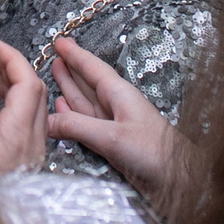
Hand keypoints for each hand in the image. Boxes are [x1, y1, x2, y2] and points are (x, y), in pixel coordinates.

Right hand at [0, 38, 48, 173]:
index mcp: (16, 138)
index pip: (28, 84)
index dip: (11, 58)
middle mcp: (30, 147)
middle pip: (34, 93)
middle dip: (9, 68)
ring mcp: (30, 157)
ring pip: (31, 110)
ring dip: (8, 87)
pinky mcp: (24, 166)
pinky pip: (25, 127)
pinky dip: (8, 108)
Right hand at [47, 35, 182, 195]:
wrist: (178, 180)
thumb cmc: (153, 152)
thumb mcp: (112, 137)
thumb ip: (77, 127)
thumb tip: (45, 121)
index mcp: (119, 95)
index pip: (92, 68)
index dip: (75, 55)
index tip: (59, 42)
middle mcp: (116, 105)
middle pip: (88, 81)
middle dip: (71, 68)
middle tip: (54, 55)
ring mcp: (114, 124)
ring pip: (86, 100)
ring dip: (70, 87)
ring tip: (56, 74)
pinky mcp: (113, 142)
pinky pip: (87, 122)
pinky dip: (73, 114)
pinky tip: (63, 109)